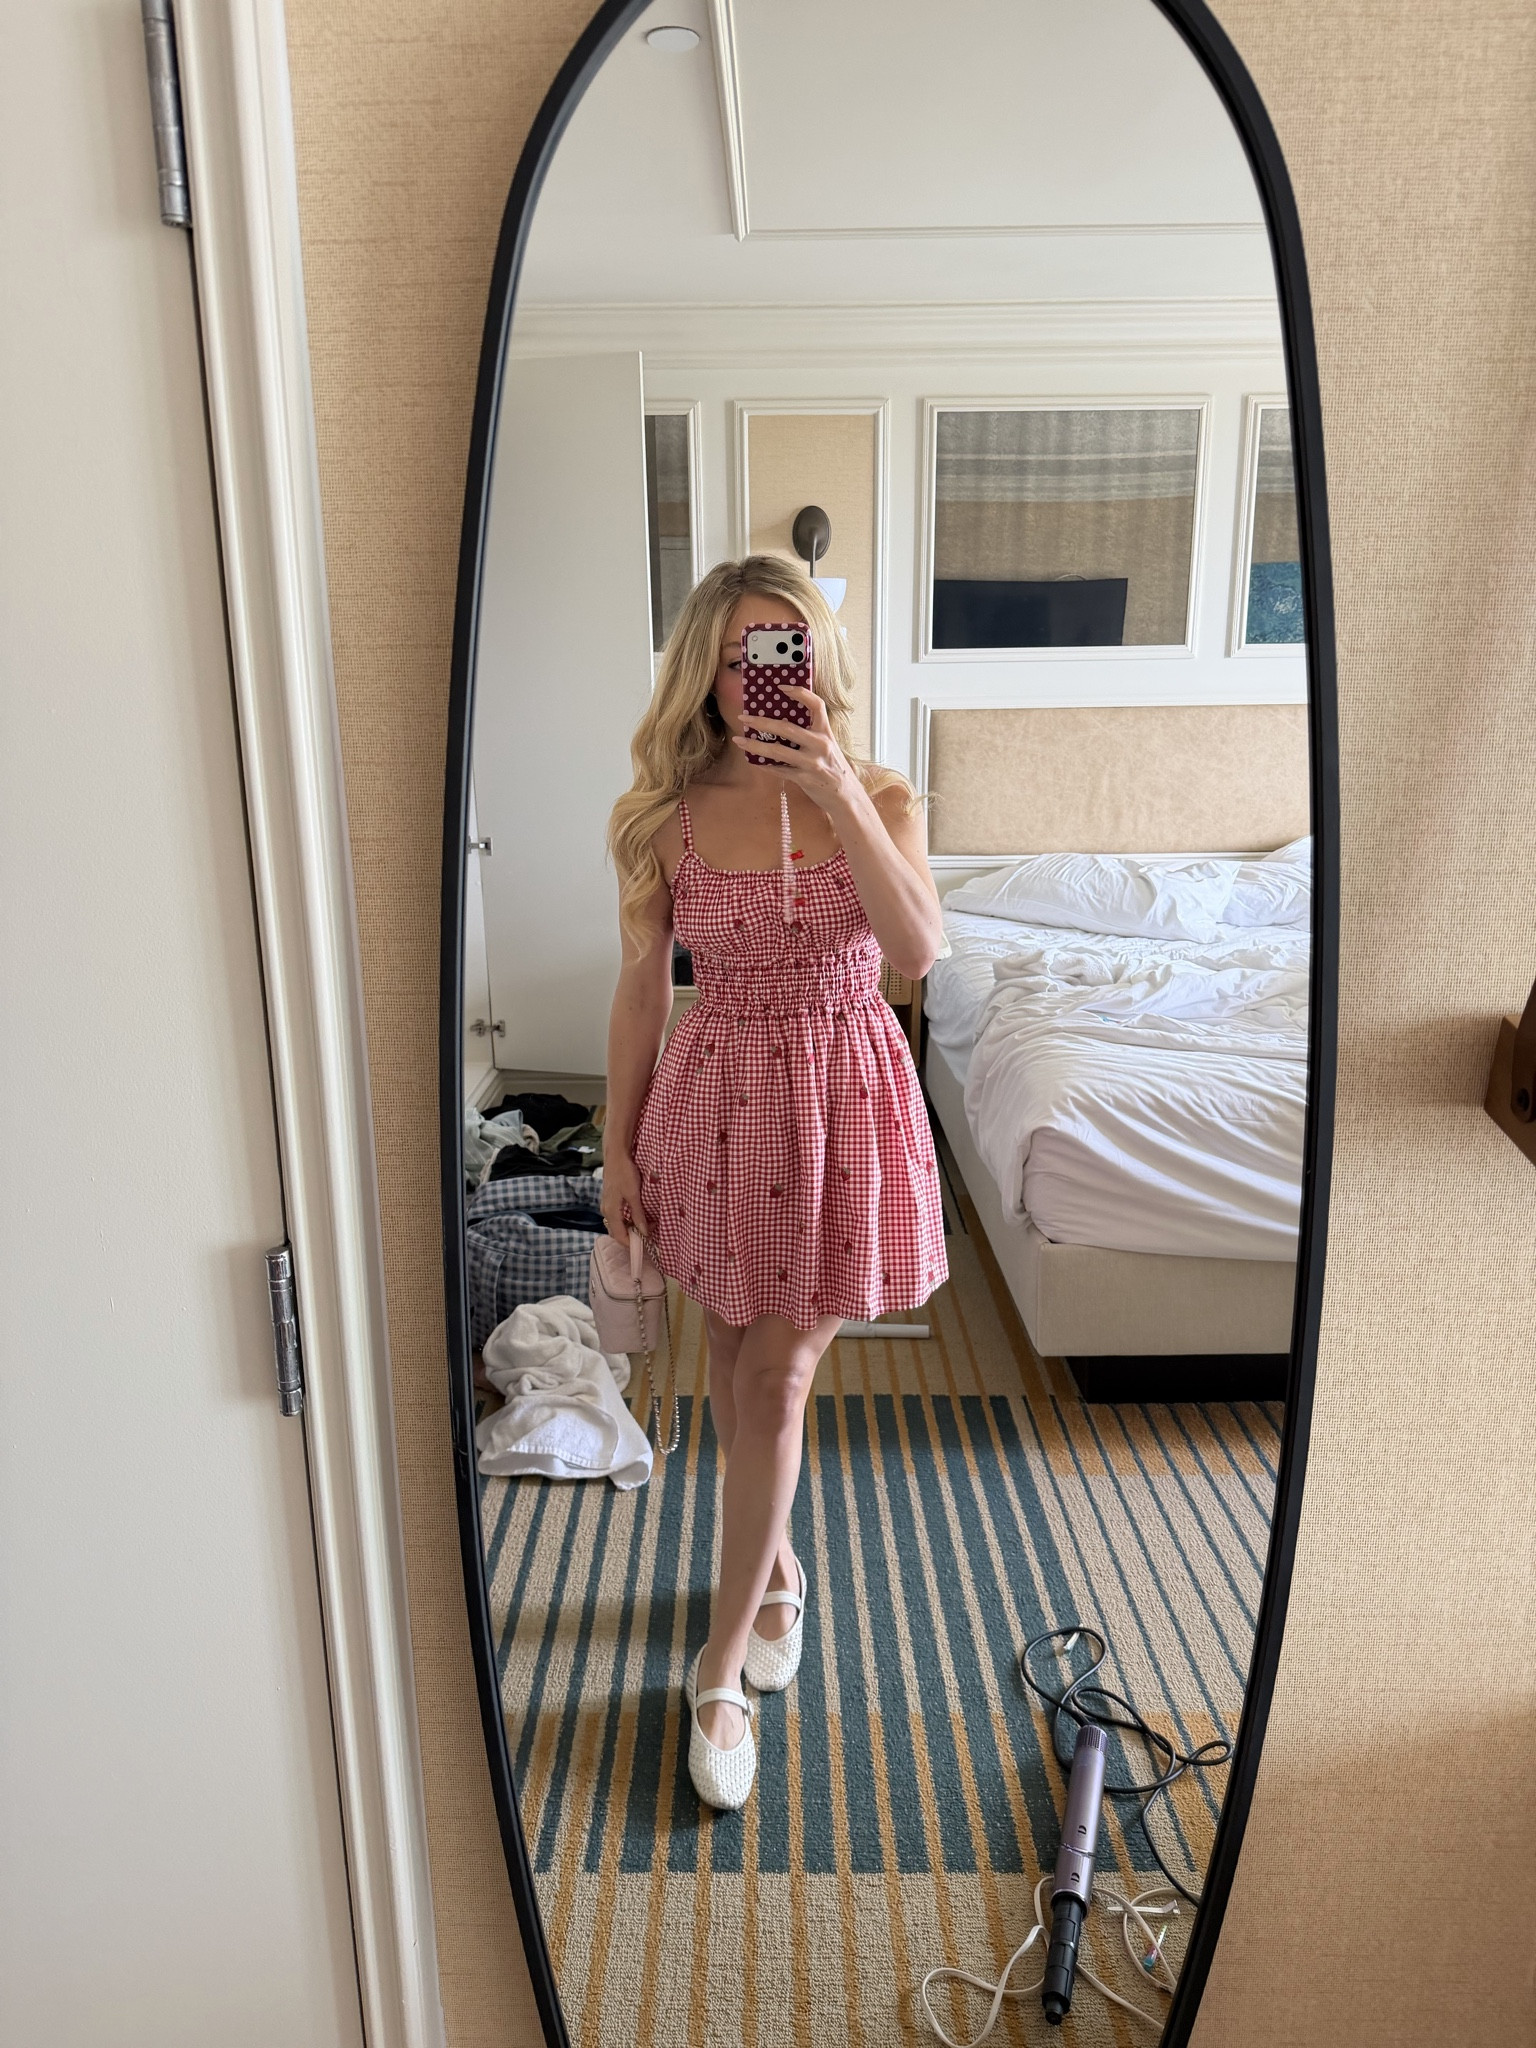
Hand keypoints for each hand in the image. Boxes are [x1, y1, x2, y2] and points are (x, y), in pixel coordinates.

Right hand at [600, 1147, 648, 1245]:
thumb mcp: (634, 1194)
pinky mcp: (610, 1199)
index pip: (619, 1236)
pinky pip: (618, 1216)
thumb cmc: (625, 1173)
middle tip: (649, 1234)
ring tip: (646, 1225)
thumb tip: (643, 1232)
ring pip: (618, 1224)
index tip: (646, 1245)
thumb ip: (638, 1214)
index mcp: (611, 1211)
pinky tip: (638, 1215)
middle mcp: (606, 1211)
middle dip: (632, 1237)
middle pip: (617, 1232)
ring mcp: (607, 1205)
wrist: (616, 1155)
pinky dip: (628, 1220)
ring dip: (631, 1228)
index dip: (631, 1244)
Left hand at [732, 683, 856, 815]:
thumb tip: (780, 723)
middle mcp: (820, 744)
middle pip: (787, 728)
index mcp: (825, 732)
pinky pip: (779, 770)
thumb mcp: (826, 746)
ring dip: (755, 745)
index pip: (816, 705)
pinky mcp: (805, 779)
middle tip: (744, 718)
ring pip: (778, 751)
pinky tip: (754, 761)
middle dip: (762, 722)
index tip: (782, 687)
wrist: (845, 795)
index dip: (800, 693)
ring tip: (739, 740)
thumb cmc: (832, 767)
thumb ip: (810, 734)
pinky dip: (765, 765)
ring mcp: (812, 762)